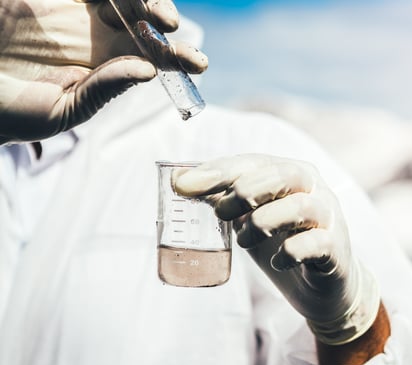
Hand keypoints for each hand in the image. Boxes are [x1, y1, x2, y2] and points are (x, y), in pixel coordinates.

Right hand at [0, 0, 207, 143]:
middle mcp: (98, 36)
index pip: (152, 58)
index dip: (177, 57)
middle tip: (171, 27)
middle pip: (145, 20)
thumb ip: (102, 90)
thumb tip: (147, 71)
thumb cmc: (9, 112)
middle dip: (165, 21)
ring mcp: (76, 10)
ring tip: (159, 14)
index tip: (198, 64)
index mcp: (107, 67)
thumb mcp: (61, 111)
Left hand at [173, 154, 380, 345]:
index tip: (182, 186)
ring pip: (301, 206)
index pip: (255, 162)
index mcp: (291, 174)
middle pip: (283, 175)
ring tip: (244, 240)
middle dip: (245, 192)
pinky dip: (289, 252)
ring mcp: (329, 218)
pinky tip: (277, 262)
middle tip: (220, 215)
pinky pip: (315, 244)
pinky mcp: (336, 249)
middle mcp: (315, 189)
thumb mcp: (251, 218)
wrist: (324, 287)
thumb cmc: (284, 244)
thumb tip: (179, 182)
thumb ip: (225, 200)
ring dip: (264, 222)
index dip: (218, 171)